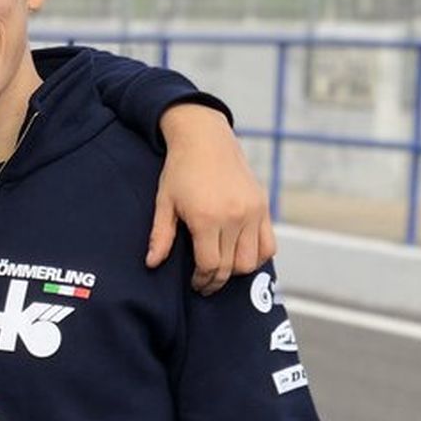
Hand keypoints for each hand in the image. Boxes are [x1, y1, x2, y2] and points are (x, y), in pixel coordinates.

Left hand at [147, 103, 274, 293]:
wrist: (205, 137)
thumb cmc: (180, 170)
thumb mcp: (164, 202)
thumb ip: (160, 236)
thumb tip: (152, 263)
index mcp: (207, 218)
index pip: (210, 266)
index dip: (202, 280)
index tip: (195, 283)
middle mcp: (234, 216)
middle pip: (231, 267)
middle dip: (216, 281)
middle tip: (205, 283)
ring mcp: (252, 211)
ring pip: (252, 260)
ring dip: (237, 271)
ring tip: (223, 269)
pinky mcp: (263, 205)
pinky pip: (269, 244)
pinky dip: (258, 257)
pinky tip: (242, 256)